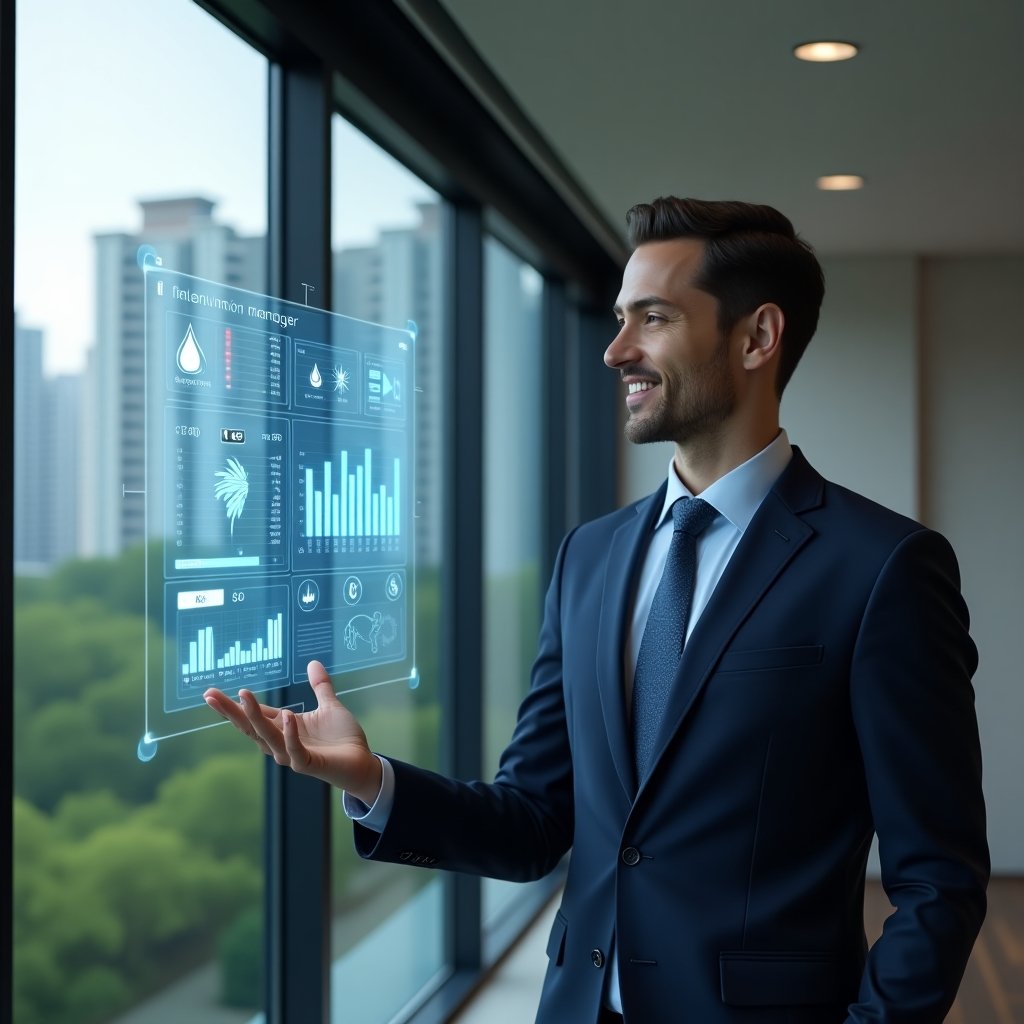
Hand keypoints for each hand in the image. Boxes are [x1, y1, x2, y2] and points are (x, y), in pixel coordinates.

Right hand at [203, 660, 382, 803]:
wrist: (362, 763)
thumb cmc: (343, 739)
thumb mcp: (330, 706)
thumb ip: (320, 686)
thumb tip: (313, 662)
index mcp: (284, 727)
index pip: (254, 715)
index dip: (233, 704)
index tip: (210, 692)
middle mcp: (282, 742)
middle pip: (250, 726)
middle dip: (230, 711)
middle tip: (209, 695)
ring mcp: (292, 754)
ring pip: (267, 736)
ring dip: (255, 716)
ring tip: (244, 695)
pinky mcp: (308, 764)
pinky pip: (294, 749)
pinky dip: (290, 733)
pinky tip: (287, 715)